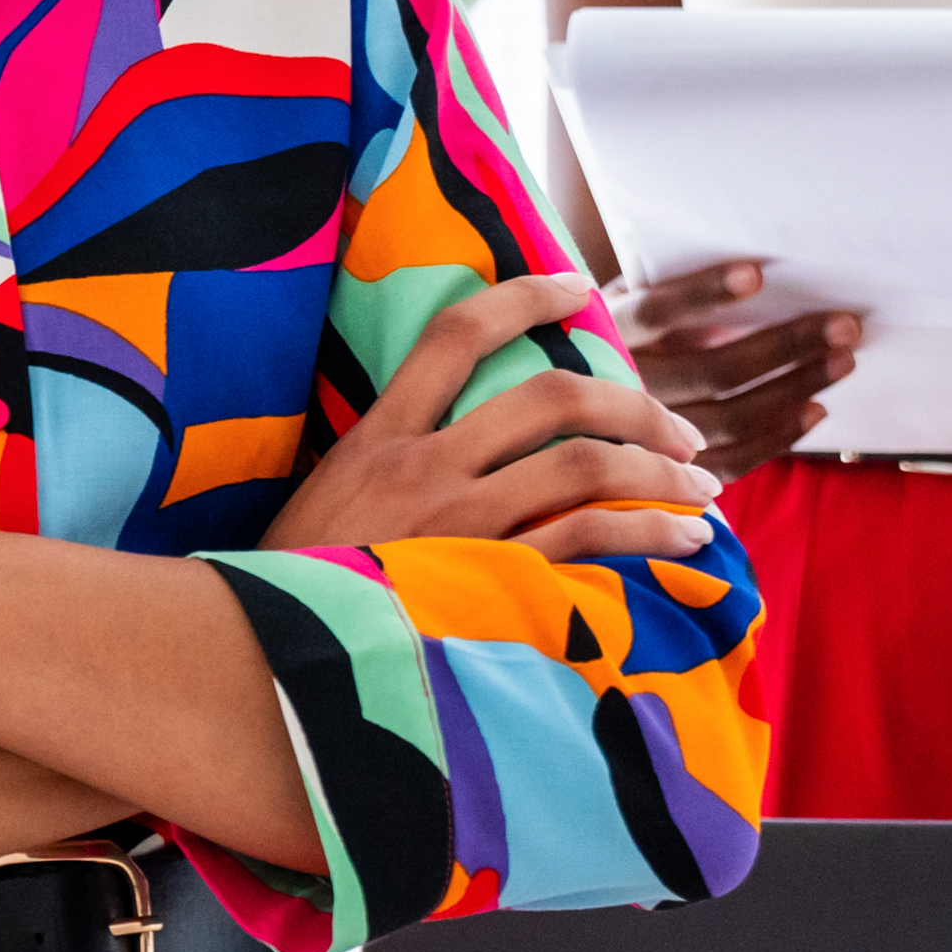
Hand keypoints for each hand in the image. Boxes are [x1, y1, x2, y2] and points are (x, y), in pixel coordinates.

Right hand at [265, 273, 719, 563]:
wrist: (250, 664)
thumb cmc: (287, 594)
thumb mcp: (318, 509)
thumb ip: (381, 473)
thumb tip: (449, 457)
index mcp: (376, 439)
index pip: (455, 334)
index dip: (524, 298)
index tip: (577, 286)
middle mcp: (420, 469)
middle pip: (549, 395)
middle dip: (632, 402)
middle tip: (677, 427)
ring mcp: (455, 526)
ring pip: (582, 465)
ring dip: (658, 469)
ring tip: (701, 484)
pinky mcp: (482, 583)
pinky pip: (584, 542)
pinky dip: (646, 532)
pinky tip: (683, 539)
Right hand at [600, 256, 853, 477]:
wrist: (573, 410)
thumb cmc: (620, 337)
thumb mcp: (622, 302)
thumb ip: (668, 294)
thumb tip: (759, 275)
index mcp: (607, 334)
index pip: (656, 311)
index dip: (703, 293)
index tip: (757, 274)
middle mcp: (624, 388)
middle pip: (713, 370)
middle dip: (787, 345)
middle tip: (844, 325)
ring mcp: (646, 436)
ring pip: (731, 418)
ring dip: (796, 388)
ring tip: (842, 361)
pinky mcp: (670, 472)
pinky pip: (733, 462)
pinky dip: (780, 437)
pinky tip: (816, 410)